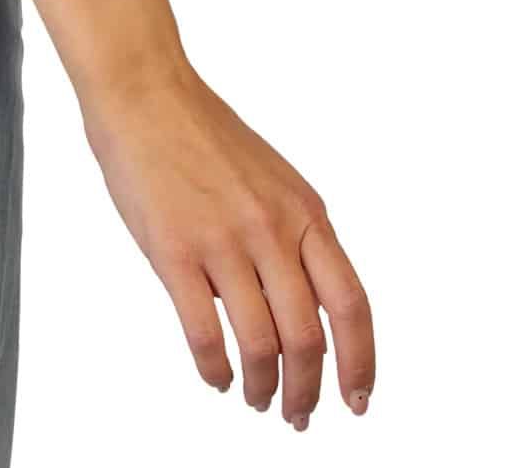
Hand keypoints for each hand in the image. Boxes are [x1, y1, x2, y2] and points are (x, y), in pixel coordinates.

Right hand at [86, 58, 373, 428]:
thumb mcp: (273, 179)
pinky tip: (217, 378)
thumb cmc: (202, 131)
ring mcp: (222, 241)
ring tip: (256, 400)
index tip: (358, 399)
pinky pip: (203, 334)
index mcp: (304, 211)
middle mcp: (271, 230)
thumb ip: (294, 236)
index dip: (361, 362)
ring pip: (259, 344)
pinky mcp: (174, 251)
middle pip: (307, 338)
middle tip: (299, 416)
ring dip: (262, 387)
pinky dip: (215, 370)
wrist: (144, 90)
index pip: (350, 305)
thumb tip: (308, 307)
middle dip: (307, 391)